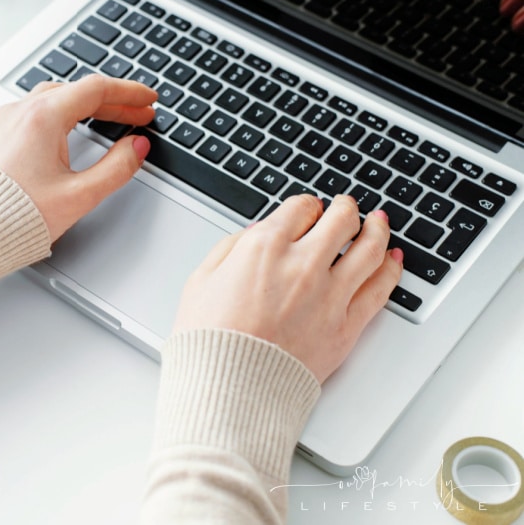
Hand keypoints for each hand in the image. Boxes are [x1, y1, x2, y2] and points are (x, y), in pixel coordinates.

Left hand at [0, 75, 156, 241]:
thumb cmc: (12, 217)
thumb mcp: (79, 195)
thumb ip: (116, 168)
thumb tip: (137, 148)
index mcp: (42, 117)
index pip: (97, 89)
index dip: (129, 93)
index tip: (148, 99)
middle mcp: (21, 112)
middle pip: (77, 91)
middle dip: (113, 102)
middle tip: (139, 114)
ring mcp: (6, 122)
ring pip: (56, 99)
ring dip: (87, 106)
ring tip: (111, 119)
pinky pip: (36, 111)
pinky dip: (64, 113)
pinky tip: (73, 128)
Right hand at [172, 194, 403, 383]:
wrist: (229, 388)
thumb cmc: (209, 340)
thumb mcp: (201, 281)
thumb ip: (230, 248)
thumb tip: (253, 234)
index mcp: (264, 247)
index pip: (301, 207)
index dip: (307, 206)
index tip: (308, 212)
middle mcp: (302, 264)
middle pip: (341, 220)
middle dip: (345, 209)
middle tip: (347, 209)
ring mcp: (329, 295)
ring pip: (370, 248)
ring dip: (378, 229)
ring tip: (379, 223)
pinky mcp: (346, 326)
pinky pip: (380, 289)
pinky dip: (392, 269)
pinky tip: (393, 260)